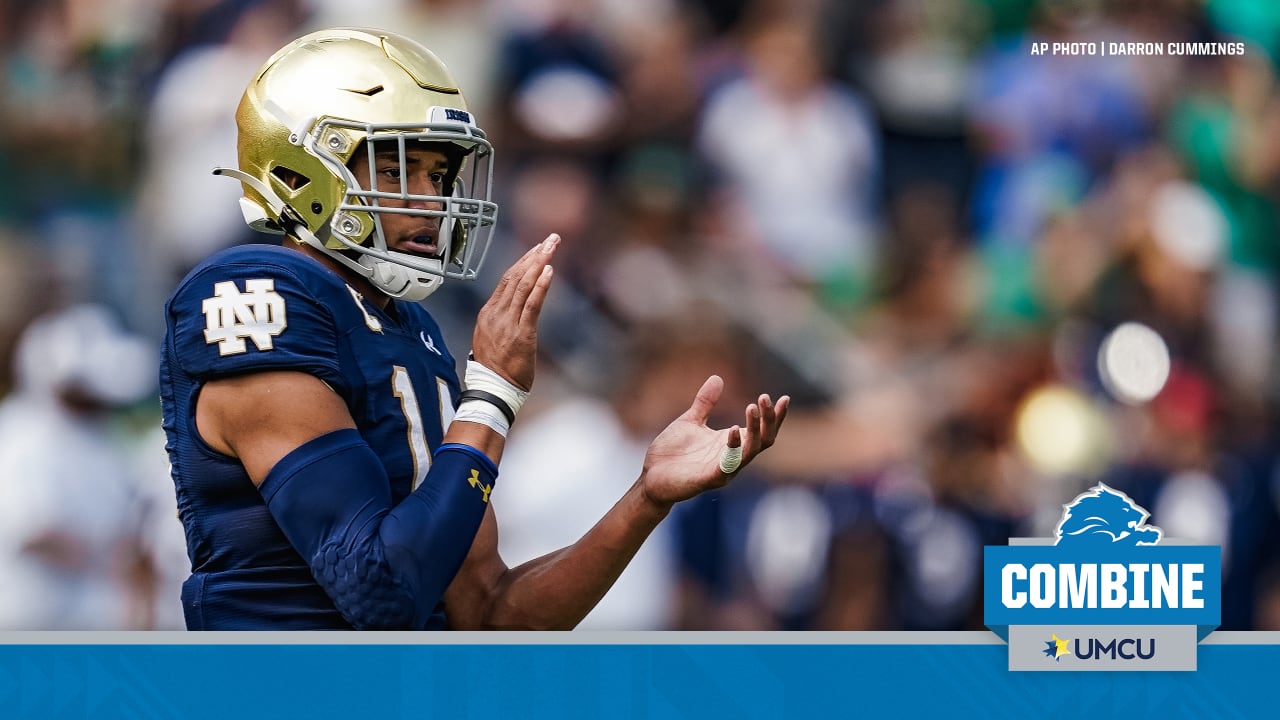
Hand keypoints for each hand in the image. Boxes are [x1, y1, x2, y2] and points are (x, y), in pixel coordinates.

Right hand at [470, 234, 558, 389]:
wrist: (492, 390)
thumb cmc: (495, 369)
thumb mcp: (491, 339)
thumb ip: (501, 321)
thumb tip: (513, 310)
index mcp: (488, 313)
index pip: (506, 280)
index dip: (523, 262)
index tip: (537, 249)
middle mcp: (496, 314)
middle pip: (515, 276)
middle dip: (534, 255)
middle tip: (550, 239)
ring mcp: (507, 323)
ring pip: (523, 285)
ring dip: (539, 263)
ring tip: (551, 247)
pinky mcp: (521, 334)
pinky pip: (531, 305)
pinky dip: (540, 286)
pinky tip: (549, 271)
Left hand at [639, 375, 788, 507]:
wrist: (651, 477)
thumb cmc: (672, 453)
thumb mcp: (690, 421)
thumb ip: (705, 403)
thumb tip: (718, 378)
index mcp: (731, 444)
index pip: (762, 431)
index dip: (775, 417)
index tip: (784, 398)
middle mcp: (732, 458)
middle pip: (763, 441)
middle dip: (768, 420)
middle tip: (764, 398)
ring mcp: (722, 470)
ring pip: (750, 452)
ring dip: (754, 430)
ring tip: (752, 407)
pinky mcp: (708, 480)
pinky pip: (727, 465)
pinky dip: (733, 449)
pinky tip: (733, 430)